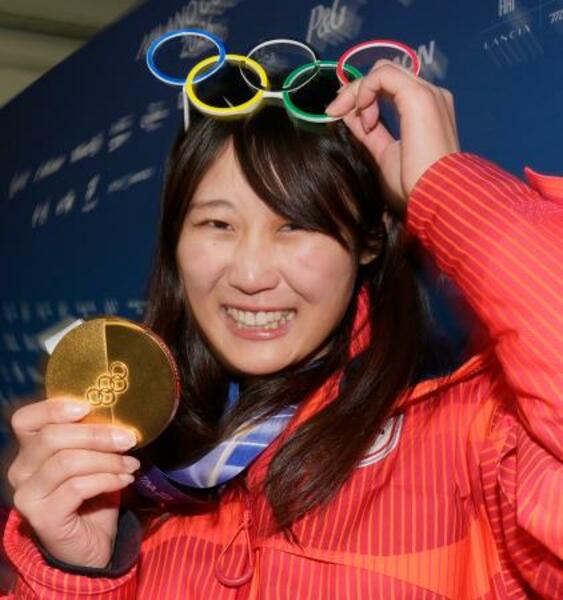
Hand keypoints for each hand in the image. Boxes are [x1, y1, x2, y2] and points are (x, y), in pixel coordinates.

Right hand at [7, 398, 139, 567]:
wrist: (92, 545)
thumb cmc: (93, 495)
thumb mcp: (93, 459)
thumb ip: (94, 437)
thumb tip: (120, 415)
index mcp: (30, 450)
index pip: (25, 419)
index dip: (53, 408)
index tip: (88, 406)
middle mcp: (21, 471)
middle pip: (51, 437)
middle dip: (96, 434)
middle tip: (128, 438)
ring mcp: (28, 496)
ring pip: (67, 462)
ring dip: (107, 459)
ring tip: (131, 464)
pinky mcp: (42, 517)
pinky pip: (77, 487)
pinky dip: (107, 479)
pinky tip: (125, 480)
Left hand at [326, 60, 459, 214]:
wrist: (436, 197)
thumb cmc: (415, 186)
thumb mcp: (384, 155)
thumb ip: (369, 133)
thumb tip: (348, 114)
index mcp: (425, 111)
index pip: (389, 88)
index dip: (361, 97)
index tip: (340, 116)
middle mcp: (430, 96)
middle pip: (384, 75)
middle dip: (355, 91)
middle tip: (334, 112)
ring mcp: (427, 93)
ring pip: (382, 71)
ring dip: (358, 91)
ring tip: (352, 120)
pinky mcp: (418, 96)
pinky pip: (382, 75)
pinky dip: (365, 90)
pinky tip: (364, 117)